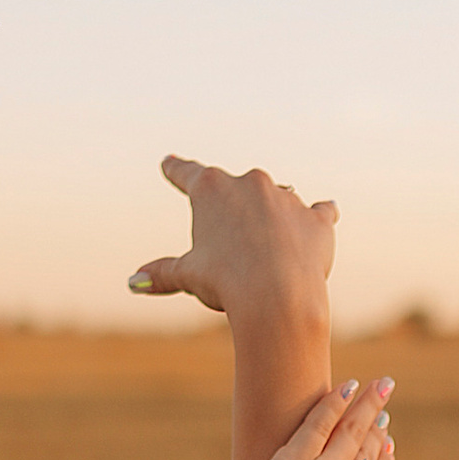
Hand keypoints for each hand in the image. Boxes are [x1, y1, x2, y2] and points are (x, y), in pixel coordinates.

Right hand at [129, 155, 336, 320]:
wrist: (276, 296)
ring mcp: (286, 197)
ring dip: (272, 215)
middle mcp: (250, 183)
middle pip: (236, 189)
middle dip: (233, 209)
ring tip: (269, 244)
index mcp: (212, 189)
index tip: (168, 162)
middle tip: (229, 241)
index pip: (186, 174)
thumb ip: (162, 274)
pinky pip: (321, 211)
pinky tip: (325, 214)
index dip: (175, 170)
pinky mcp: (317, 219)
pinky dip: (319, 216)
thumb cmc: (225, 282)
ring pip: (277, 199)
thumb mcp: (188, 276)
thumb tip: (133, 283)